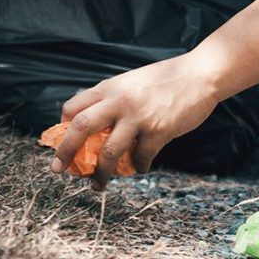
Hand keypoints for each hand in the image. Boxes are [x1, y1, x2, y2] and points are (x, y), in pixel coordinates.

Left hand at [50, 54, 219, 190]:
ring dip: (100, 173)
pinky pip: (140, 157)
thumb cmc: (165, 79)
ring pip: (109, 152)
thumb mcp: (130, 81)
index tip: (61, 141)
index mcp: (109, 88)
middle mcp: (118, 101)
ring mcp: (138, 117)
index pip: (74, 107)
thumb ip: (113, 98)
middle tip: (58, 170)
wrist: (200, 75)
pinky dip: (137, 167)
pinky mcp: (158, 131)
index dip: (63, 127)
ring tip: (97, 184)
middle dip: (66, 151)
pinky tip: (140, 167)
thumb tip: (95, 119)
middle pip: (82, 127)